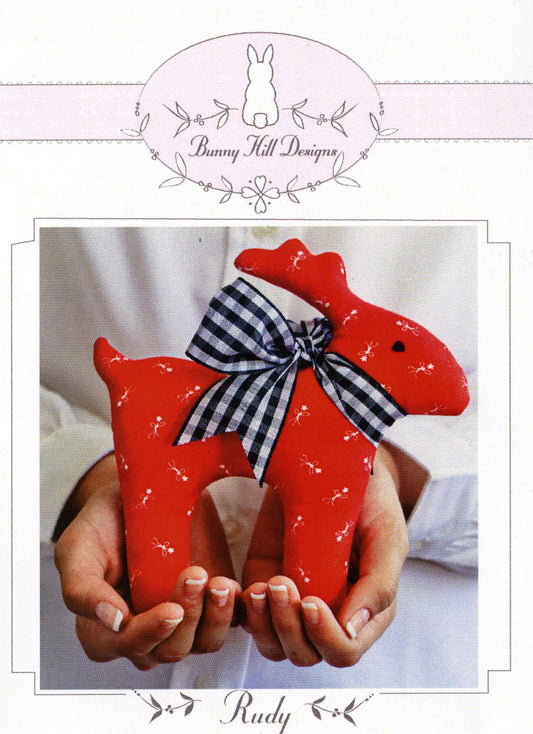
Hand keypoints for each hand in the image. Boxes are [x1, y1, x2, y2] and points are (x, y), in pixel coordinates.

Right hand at [54, 454, 239, 669]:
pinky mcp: (209, 605)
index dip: (149, 634)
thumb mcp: (78, 546)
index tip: (171, 610)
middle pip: (169, 649)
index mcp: (105, 628)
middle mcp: (144, 632)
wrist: (141, 492)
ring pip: (201, 643)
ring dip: (214, 617)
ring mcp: (181, 621)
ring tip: (220, 584)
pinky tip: (230, 586)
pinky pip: (228, 624)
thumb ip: (81, 588)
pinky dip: (233, 611)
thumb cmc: (103, 521)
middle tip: (194, 574)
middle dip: (187, 617)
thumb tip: (113, 621)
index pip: (127, 647)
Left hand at [241, 443, 415, 667]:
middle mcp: (329, 613)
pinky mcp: (265, 581)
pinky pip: (249, 616)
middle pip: (306, 653)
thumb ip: (379, 583)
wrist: (334, 462)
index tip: (310, 599)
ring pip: (274, 643)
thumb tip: (353, 631)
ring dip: (264, 623)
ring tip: (262, 586)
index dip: (325, 635)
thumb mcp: (385, 534)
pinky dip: (243, 609)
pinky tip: (242, 586)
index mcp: (366, 609)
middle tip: (280, 583)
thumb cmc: (369, 499)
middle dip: (289, 627)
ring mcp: (294, 600)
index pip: (344, 649)